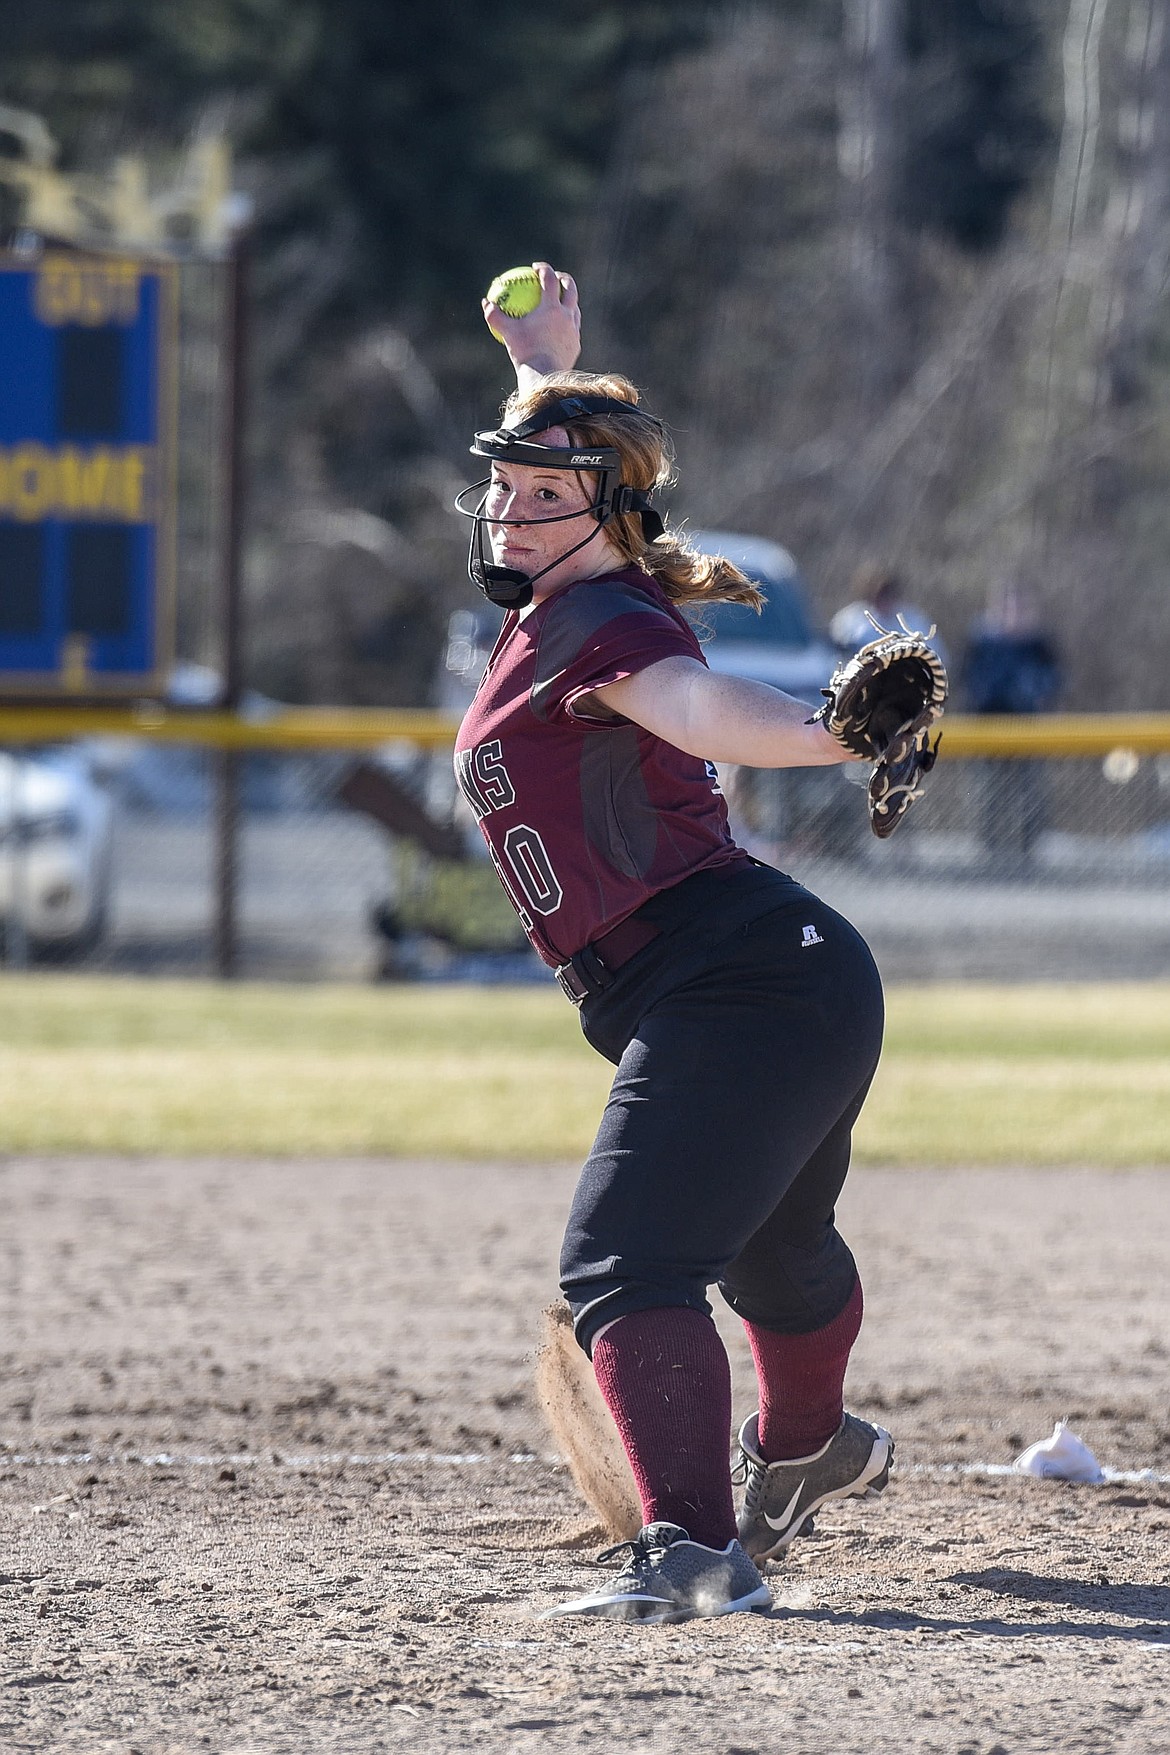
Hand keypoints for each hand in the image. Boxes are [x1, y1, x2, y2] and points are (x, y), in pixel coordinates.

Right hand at [483, 262, 580, 380]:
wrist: (545, 377)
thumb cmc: (525, 353)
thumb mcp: (507, 333)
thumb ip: (495, 316)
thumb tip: (485, 303)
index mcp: (551, 308)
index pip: (549, 279)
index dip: (543, 269)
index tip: (535, 268)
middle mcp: (567, 316)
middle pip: (570, 288)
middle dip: (563, 278)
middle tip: (555, 277)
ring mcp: (574, 330)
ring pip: (575, 309)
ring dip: (568, 301)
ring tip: (559, 302)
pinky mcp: (576, 345)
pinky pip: (573, 329)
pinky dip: (567, 323)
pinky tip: (559, 328)